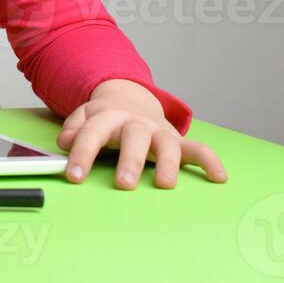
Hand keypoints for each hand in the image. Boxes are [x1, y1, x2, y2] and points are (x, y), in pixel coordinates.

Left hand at [56, 78, 226, 189]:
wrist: (130, 98)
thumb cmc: (105, 117)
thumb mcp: (85, 117)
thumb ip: (74, 128)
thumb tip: (65, 141)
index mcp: (108, 116)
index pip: (92, 134)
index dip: (82, 154)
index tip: (74, 176)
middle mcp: (135, 123)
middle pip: (133, 138)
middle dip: (130, 161)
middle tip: (124, 184)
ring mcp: (159, 131)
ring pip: (166, 144)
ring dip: (167, 164)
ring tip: (164, 184)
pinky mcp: (179, 141)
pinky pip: (198, 149)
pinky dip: (210, 161)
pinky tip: (218, 178)